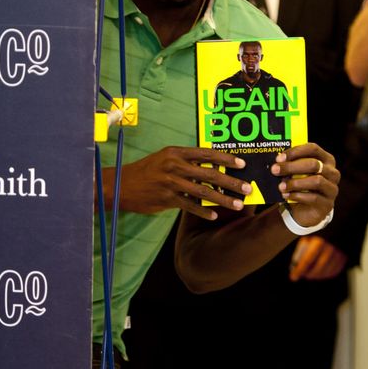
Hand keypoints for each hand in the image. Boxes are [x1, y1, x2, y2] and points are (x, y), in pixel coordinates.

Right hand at [116, 146, 251, 219]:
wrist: (120, 184)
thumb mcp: (164, 159)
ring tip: (238, 205)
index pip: (206, 153)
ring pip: (203, 192)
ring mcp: (171, 182)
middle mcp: (175, 166)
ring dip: (223, 199)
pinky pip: (189, 206)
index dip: (226, 158)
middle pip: (210, 173)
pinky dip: (203, 211)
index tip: (242, 164)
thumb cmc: (146, 171)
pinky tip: (215, 216)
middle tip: (247, 188)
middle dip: (231, 182)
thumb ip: (185, 162)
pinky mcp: (166, 198)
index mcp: (176, 153)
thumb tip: (209, 167)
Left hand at [270, 143, 339, 227]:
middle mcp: (332, 172)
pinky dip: (297, 196)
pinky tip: (286, 195)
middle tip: (275, 170)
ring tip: (280, 186)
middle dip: (292, 167)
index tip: (279, 158)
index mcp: (326, 160)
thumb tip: (277, 162)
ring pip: (316, 181)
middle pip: (314, 164)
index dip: (296, 152)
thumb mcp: (297, 173)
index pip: (313, 149)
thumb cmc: (301, 186)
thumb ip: (291, 165)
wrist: (306, 210)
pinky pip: (313, 198)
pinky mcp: (328, 204)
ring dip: (295, 183)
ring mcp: (332, 188)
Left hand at [289, 237, 347, 281]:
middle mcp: (330, 248)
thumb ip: (301, 251)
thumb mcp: (307, 237)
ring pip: (327, 271)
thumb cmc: (318, 232)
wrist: (337, 225)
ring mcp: (339, 253)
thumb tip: (295, 266)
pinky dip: (326, 274)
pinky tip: (320, 273)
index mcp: (319, 241)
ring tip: (310, 274)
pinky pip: (335, 270)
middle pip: (318, 267)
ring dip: (317, 275)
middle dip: (308, 274)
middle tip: (302, 275)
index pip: (307, 260)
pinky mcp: (345, 257)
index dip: (299, 270)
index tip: (293, 277)